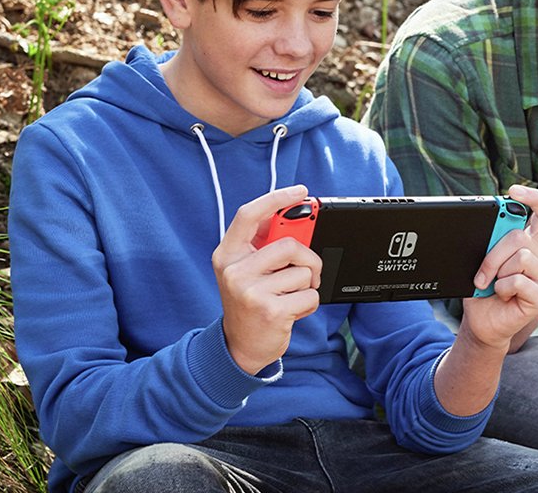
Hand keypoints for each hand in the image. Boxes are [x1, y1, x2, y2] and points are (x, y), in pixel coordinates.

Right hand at [212, 185, 321, 374]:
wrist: (241, 346)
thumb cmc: (250, 302)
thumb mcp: (247, 270)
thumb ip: (265, 244)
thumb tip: (299, 218)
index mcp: (227, 254)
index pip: (249, 214)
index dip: (276, 198)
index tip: (300, 191)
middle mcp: (235, 271)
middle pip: (290, 244)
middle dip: (309, 257)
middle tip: (307, 270)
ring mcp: (251, 292)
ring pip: (304, 272)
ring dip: (306, 285)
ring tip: (288, 296)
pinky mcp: (271, 311)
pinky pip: (310, 295)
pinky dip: (309, 303)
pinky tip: (292, 310)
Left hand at [459, 185, 537, 350]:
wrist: (483, 322)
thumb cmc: (484, 290)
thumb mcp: (483, 259)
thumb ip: (493, 240)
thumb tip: (494, 223)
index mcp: (532, 241)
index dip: (533, 198)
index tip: (513, 191)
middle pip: (521, 236)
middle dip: (493, 254)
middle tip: (481, 273)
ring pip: (520, 257)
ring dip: (497, 273)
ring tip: (495, 286)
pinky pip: (518, 280)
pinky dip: (502, 288)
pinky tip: (504, 296)